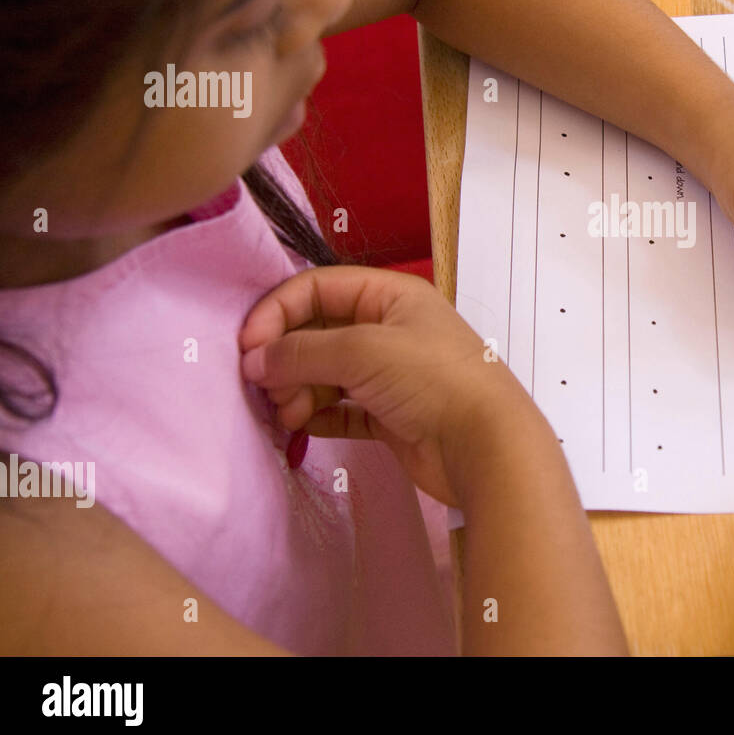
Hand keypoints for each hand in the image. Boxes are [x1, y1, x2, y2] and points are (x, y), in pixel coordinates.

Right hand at [238, 265, 545, 506]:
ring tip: (288, 414)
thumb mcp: (363, 351)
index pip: (319, 287)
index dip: (278, 311)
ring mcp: (390, 374)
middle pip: (318, 330)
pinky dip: (317, 416)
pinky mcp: (389, 415)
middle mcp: (390, 328)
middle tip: (266, 388)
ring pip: (326, 372)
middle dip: (286, 357)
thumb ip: (302, 351)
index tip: (247, 347)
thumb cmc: (433, 381)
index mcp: (391, 295)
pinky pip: (340, 408)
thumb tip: (255, 360)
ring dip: (298, 390)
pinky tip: (301, 428)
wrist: (486, 446)